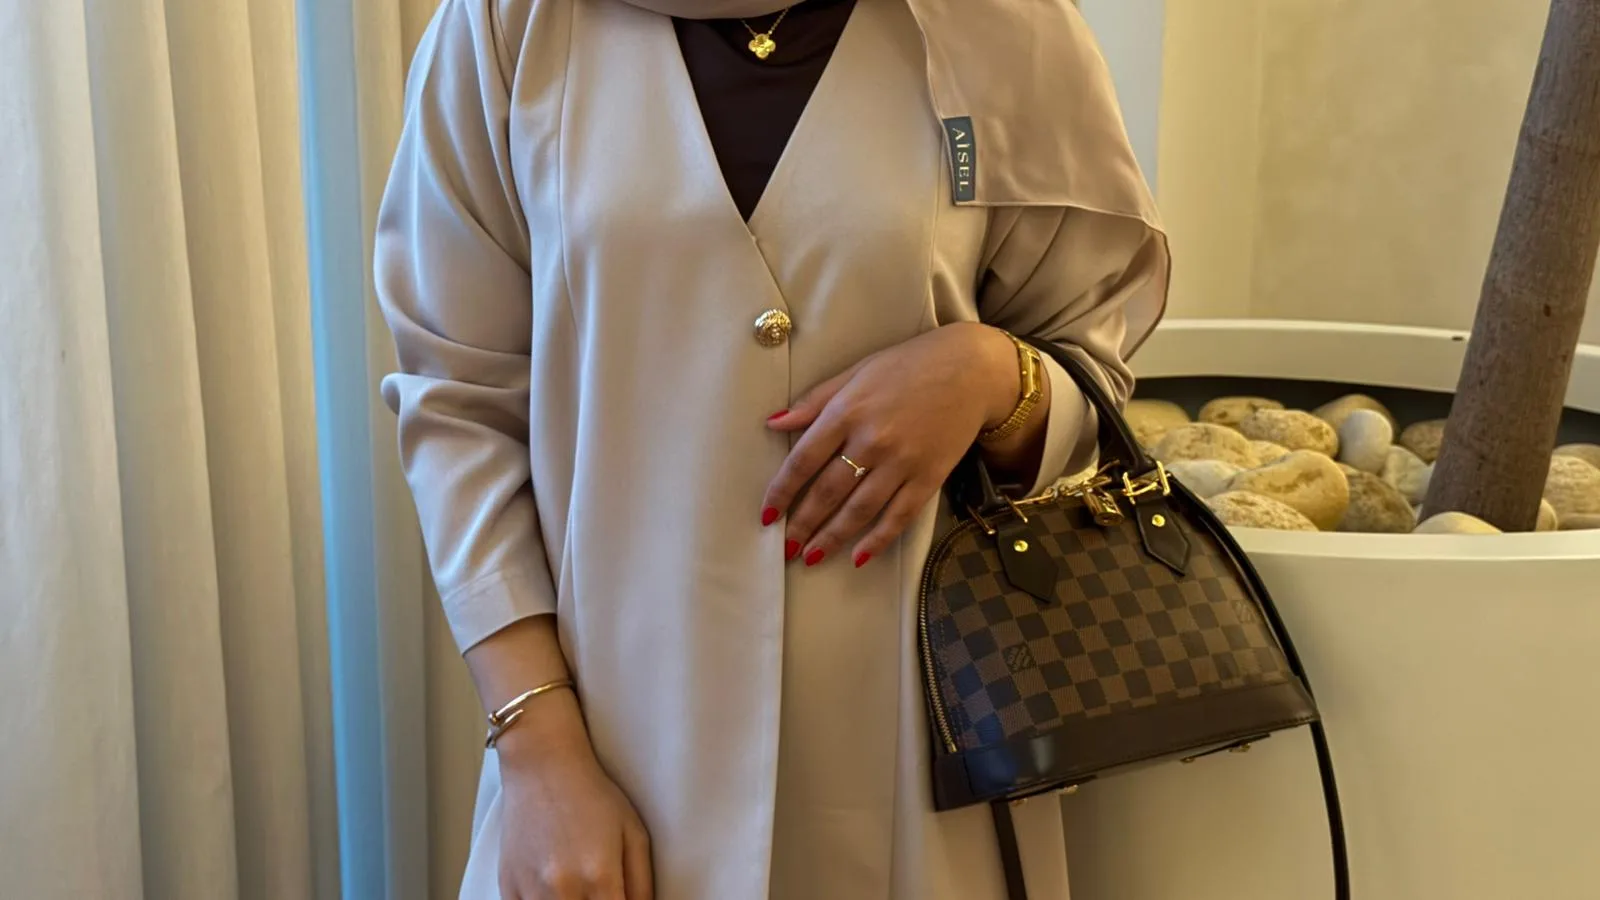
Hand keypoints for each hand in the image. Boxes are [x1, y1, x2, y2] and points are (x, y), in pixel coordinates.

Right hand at [494, 701, 653, 899]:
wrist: (542, 766)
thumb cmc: (590, 795)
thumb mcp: (633, 832)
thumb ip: (642, 883)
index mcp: (600, 876)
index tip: (618, 898)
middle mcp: (563, 888)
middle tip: (598, 889)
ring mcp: (531, 889)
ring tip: (577, 885)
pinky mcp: (507, 886)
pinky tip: (551, 887)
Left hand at [760, 323, 1026, 567]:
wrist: (970, 369)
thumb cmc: (907, 366)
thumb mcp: (855, 373)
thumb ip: (814, 401)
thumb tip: (774, 424)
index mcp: (847, 411)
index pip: (803, 460)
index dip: (782, 491)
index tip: (768, 514)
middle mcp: (871, 440)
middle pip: (827, 492)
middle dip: (802, 524)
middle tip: (785, 548)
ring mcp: (902, 461)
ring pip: (859, 510)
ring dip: (832, 538)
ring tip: (811, 558)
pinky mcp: (929, 476)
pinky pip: (899, 516)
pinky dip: (877, 539)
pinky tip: (858, 557)